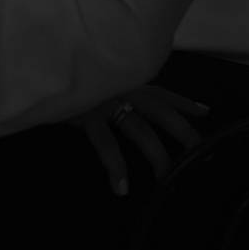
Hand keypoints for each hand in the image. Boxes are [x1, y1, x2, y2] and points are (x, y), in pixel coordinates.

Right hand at [74, 85, 208, 196]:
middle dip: (183, 131)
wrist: (42, 62)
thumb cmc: (69, 72)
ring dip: (156, 155)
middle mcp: (122, 86)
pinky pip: (106, 143)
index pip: (162, 91)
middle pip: (161, 110)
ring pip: (140, 130)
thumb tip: (125, 100)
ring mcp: (106, 99)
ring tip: (166, 179)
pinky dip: (115, 166)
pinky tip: (121, 187)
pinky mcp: (87, 113)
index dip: (183, 102)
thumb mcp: (97, 76)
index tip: (206, 112)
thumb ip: (113, 85)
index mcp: (126, 79)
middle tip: (199, 152)